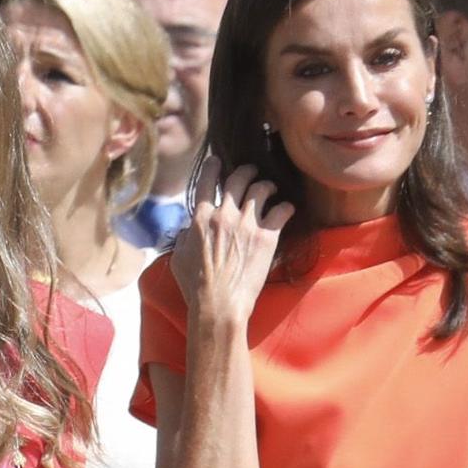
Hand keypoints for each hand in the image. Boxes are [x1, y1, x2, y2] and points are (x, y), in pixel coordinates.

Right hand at [170, 158, 293, 322]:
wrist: (219, 305)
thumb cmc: (196, 287)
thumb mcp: (179, 258)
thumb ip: (184, 237)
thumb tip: (189, 229)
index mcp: (201, 218)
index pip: (207, 180)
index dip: (213, 167)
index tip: (218, 161)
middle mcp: (224, 214)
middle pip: (238, 178)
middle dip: (246, 171)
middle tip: (251, 172)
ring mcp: (246, 224)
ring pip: (261, 189)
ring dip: (266, 185)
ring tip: (271, 188)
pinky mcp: (266, 238)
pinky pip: (281, 211)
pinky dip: (285, 207)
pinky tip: (288, 208)